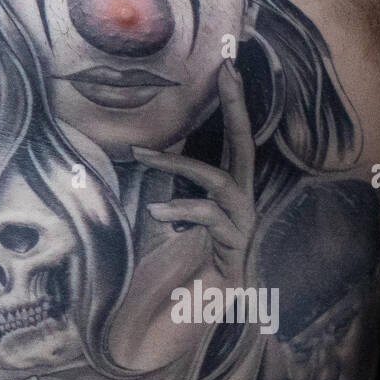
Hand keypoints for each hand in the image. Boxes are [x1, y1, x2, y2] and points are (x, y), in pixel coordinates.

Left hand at [133, 60, 256, 280]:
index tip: (227, 65)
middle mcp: (242, 201)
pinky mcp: (235, 248)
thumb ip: (166, 188)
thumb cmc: (180, 264)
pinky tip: (156, 212)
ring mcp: (242, 224)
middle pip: (246, 144)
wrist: (193, 314)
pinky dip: (183, 210)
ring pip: (220, 180)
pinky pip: (211, 219)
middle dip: (237, 106)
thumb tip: (133, 152)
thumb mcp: (169, 216)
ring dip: (178, 165)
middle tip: (227, 71)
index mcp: (228, 189)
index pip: (234, 138)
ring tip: (140, 156)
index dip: (233, 102)